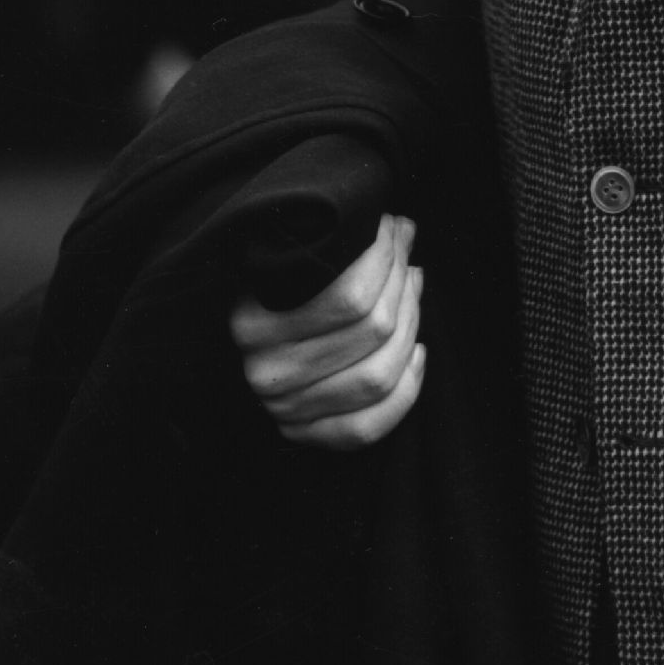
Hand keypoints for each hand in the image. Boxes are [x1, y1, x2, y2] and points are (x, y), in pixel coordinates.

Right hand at [228, 210, 424, 449]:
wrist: (246, 344)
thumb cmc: (277, 289)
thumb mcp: (290, 262)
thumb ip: (338, 247)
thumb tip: (401, 229)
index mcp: (253, 323)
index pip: (350, 297)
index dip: (388, 259)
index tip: (396, 231)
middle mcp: (265, 372)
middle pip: (373, 331)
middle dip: (402, 287)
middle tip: (409, 263)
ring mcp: (283, 410)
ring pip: (378, 375)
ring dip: (410, 328)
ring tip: (412, 297)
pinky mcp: (304, 435)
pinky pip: (366, 428)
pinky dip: (406, 391)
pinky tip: (417, 352)